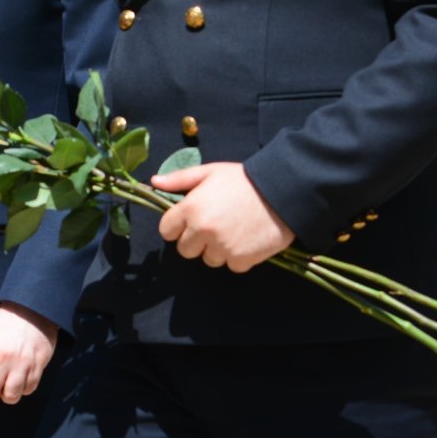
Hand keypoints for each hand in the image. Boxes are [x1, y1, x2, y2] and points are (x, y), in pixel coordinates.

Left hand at [0, 302, 58, 403]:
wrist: (31, 309)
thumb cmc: (6, 324)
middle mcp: (2, 358)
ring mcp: (20, 363)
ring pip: (10, 396)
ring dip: (8, 393)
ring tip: (9, 384)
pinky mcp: (37, 365)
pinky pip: (28, 389)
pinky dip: (24, 388)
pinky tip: (22, 378)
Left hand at [150, 161, 293, 271]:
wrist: (282, 192)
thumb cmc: (243, 179)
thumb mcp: (209, 172)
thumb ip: (180, 179)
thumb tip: (154, 182)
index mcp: (190, 209)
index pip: (166, 231)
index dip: (176, 226)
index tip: (189, 220)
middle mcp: (202, 231)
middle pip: (185, 250)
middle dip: (196, 240)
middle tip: (214, 225)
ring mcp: (222, 248)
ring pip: (208, 259)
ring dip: (217, 250)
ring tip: (234, 229)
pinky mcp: (241, 260)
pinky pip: (231, 265)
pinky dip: (238, 256)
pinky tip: (247, 239)